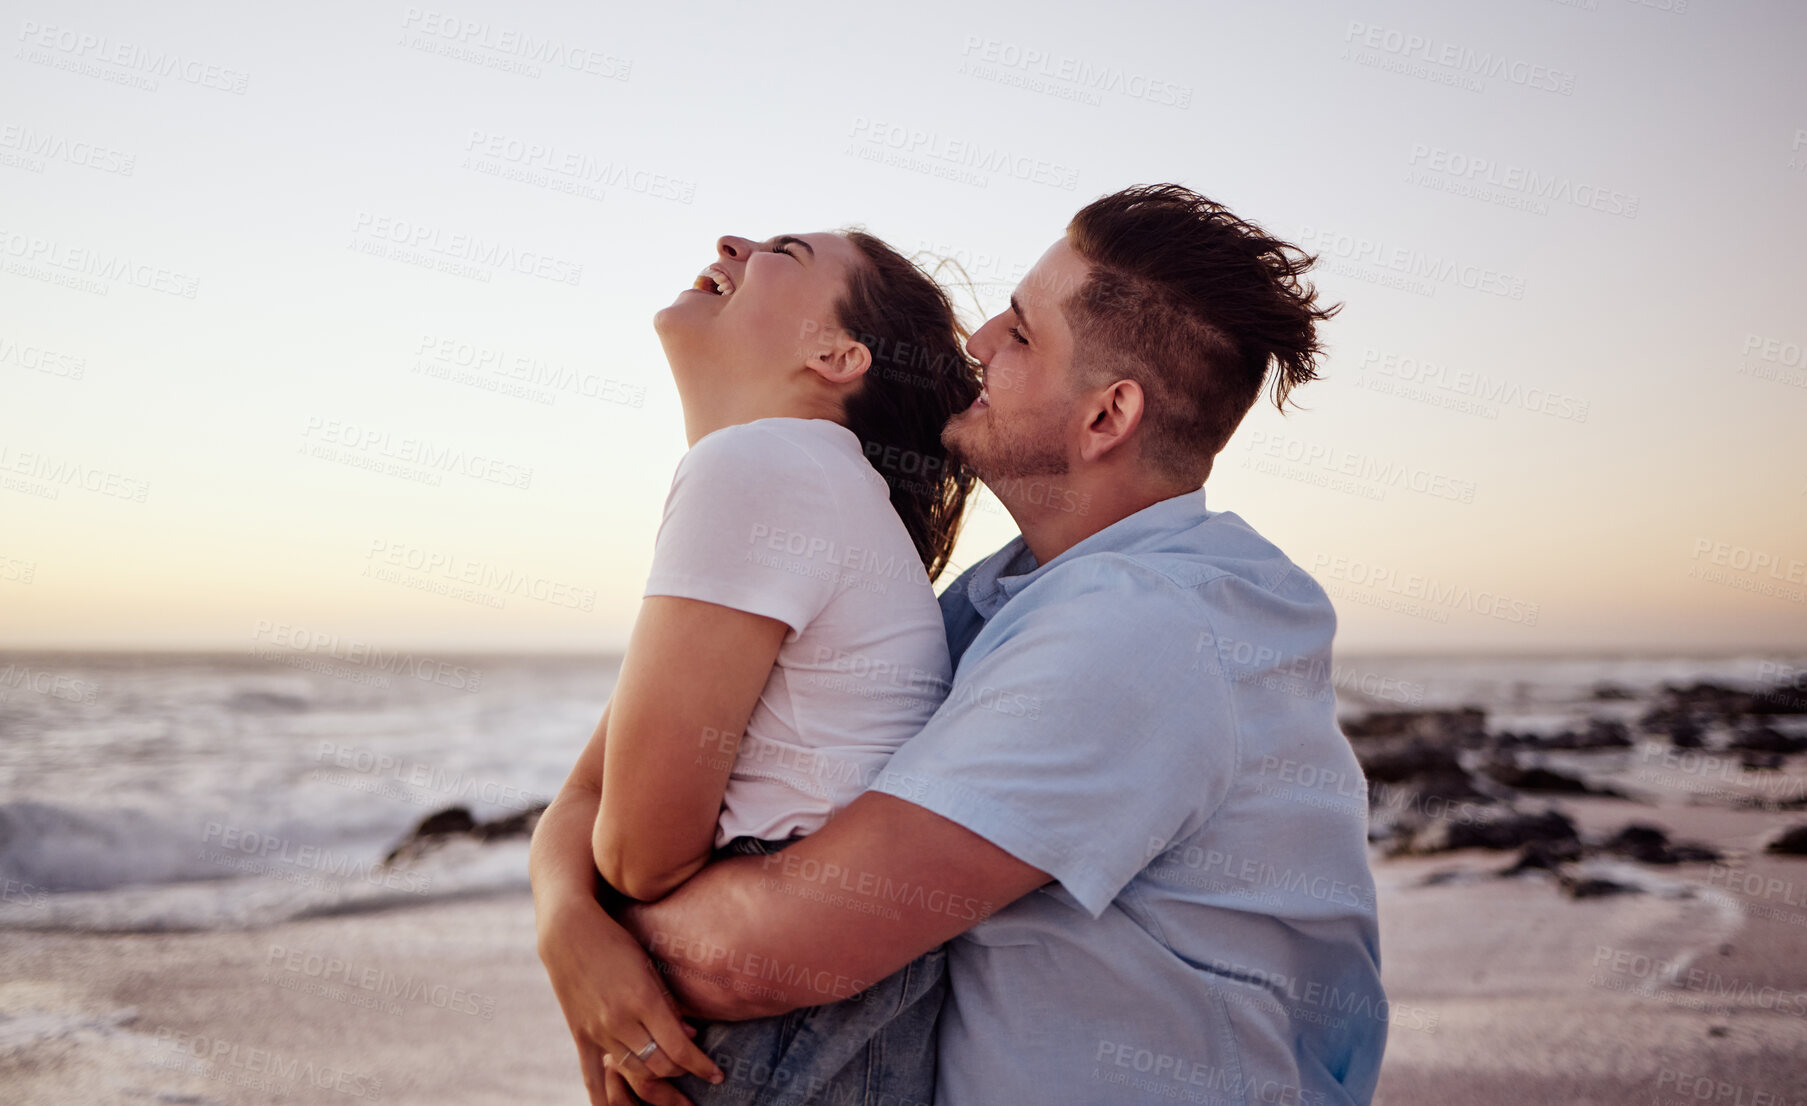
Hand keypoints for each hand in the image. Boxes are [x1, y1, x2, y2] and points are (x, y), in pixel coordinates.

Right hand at [537, 893, 724, 1105]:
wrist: (569, 933)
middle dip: (682, 1072)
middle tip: (697, 1073)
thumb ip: (669, 1003)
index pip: (679, 1048)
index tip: (717, 1075)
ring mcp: (598, 1031)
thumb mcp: (649, 966)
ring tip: (672, 1082)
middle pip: (659, 1064)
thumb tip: (690, 1034)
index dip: (701, 1066)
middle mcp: (620, 1021)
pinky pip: (592, 1077)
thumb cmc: (616, 942)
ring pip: (634, 1071)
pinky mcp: (580, 1035)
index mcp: (643, 1000)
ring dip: (657, 1079)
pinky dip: (605, 1100)